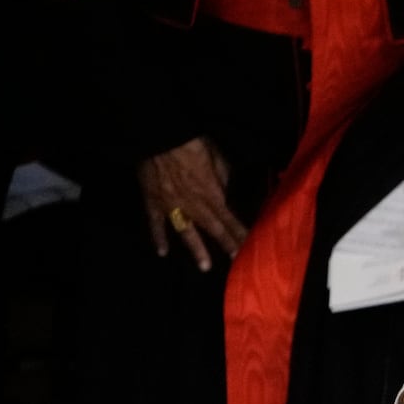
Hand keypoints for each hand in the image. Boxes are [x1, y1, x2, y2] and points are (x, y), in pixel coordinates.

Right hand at [139, 137, 245, 269]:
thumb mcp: (217, 159)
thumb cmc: (192, 143)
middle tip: (236, 264)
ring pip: (187, 231)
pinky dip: (158, 237)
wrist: (160, 135)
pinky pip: (156, 222)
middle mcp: (194, 204)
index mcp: (212, 193)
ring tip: (205, 267)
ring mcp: (172, 204)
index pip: (230, 218)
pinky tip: (162, 252)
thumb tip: (224, 192)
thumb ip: (222, 179)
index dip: (240, 233)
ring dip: (196, 250)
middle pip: (213, 228)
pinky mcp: (153, 200)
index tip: (250, 248)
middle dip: (226, 245)